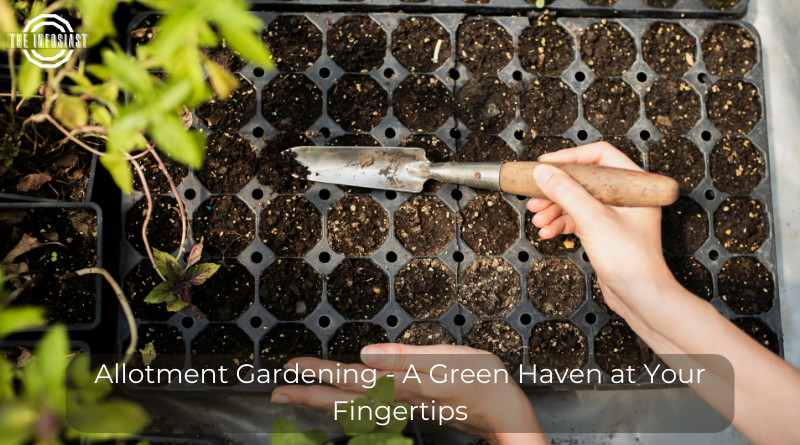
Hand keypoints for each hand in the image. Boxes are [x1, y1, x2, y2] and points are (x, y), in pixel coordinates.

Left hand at [271, 343, 548, 444]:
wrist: (504, 414)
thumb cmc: (481, 382)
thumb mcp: (449, 361)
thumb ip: (405, 358)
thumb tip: (365, 355)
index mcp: (402, 384)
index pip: (350, 378)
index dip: (319, 373)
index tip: (291, 367)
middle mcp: (396, 400)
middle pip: (343, 400)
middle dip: (309, 394)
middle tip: (277, 392)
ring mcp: (403, 409)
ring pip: (353, 409)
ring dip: (324, 402)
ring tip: (299, 397)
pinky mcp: (412, 412)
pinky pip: (368, 414)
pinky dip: (347, 410)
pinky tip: (342, 409)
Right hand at [527, 142, 683, 332]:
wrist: (640, 296)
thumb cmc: (631, 260)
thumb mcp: (593, 219)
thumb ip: (566, 192)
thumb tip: (544, 172)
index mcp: (634, 185)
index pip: (600, 156)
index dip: (571, 158)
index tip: (547, 164)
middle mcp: (626, 197)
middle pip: (584, 180)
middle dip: (556, 190)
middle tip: (535, 197)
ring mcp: (616, 215)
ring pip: (578, 201)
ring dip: (555, 209)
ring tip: (538, 219)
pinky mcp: (606, 232)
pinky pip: (579, 219)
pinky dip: (562, 223)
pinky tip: (548, 232)